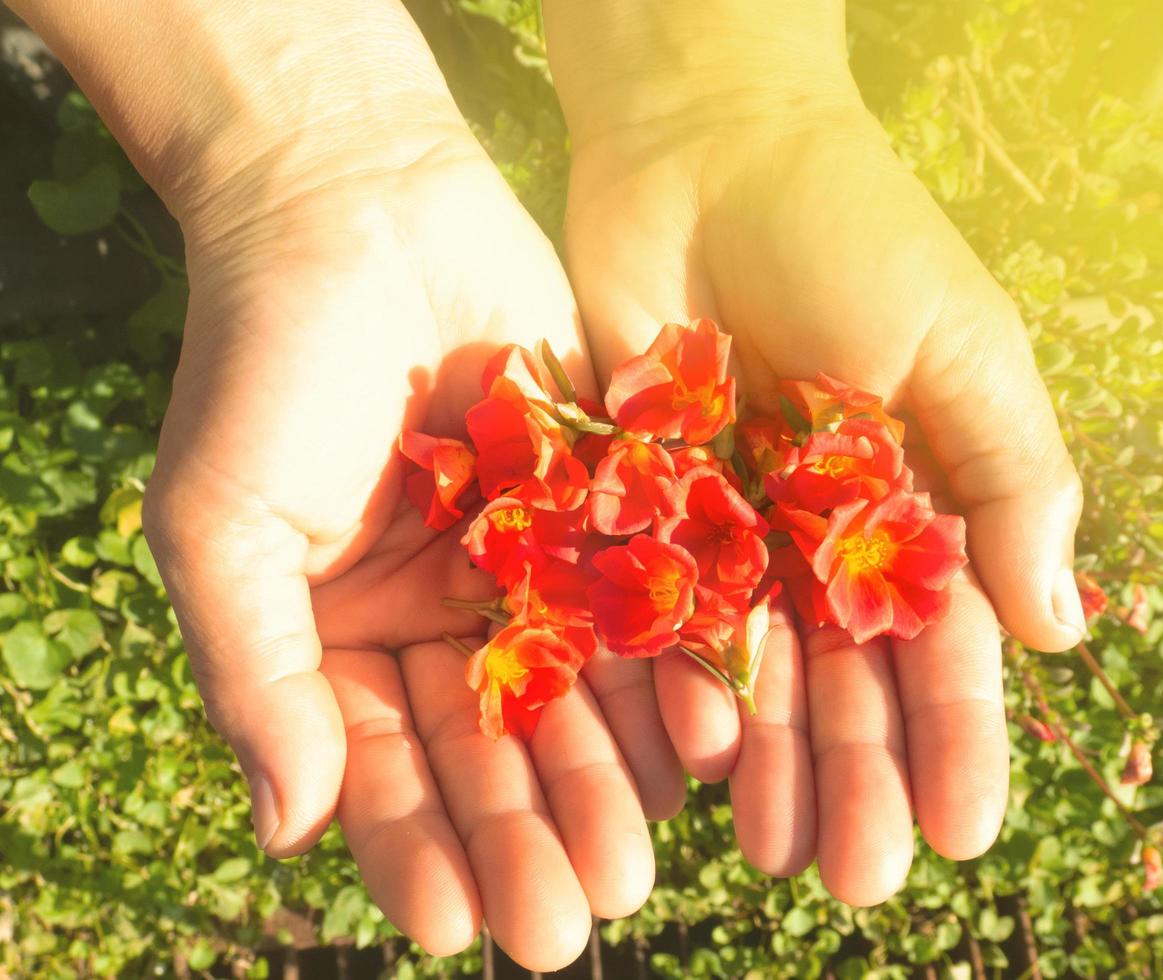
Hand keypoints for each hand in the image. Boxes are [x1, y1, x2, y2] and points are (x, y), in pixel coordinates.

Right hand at [138, 131, 689, 966]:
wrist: (358, 207)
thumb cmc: (266, 364)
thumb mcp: (225, 525)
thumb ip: (258, 673)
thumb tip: (287, 828)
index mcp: (348, 635)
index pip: (385, 766)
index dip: (416, 846)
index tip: (448, 924)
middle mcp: (446, 613)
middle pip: (495, 748)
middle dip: (528, 833)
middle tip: (570, 920)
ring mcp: (530, 560)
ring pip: (577, 693)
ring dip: (606, 776)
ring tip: (636, 857)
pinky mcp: (603, 500)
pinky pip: (640, 599)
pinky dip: (667, 668)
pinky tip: (698, 739)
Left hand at [550, 36, 1083, 903]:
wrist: (708, 152)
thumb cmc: (855, 231)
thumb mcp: (962, 344)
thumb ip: (1010, 478)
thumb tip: (1060, 631)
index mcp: (912, 503)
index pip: (942, 645)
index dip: (956, 740)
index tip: (962, 830)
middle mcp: (821, 533)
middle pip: (843, 680)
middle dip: (857, 775)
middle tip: (857, 877)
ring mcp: (729, 525)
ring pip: (752, 669)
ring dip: (768, 761)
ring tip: (771, 851)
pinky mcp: (642, 501)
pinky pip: (658, 612)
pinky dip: (674, 684)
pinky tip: (691, 755)